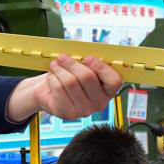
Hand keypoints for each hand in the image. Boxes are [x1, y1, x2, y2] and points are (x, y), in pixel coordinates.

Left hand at [6, 55, 122, 121]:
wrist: (49, 92)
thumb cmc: (69, 76)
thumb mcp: (82, 66)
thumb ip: (88, 60)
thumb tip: (84, 50)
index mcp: (108, 90)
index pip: (114, 80)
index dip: (100, 66)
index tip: (87, 58)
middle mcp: (100, 103)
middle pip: (88, 77)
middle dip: (72, 63)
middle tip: (62, 57)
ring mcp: (84, 110)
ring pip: (70, 82)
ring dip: (59, 69)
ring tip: (55, 65)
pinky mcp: (68, 113)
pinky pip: (59, 89)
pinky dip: (52, 79)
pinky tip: (52, 77)